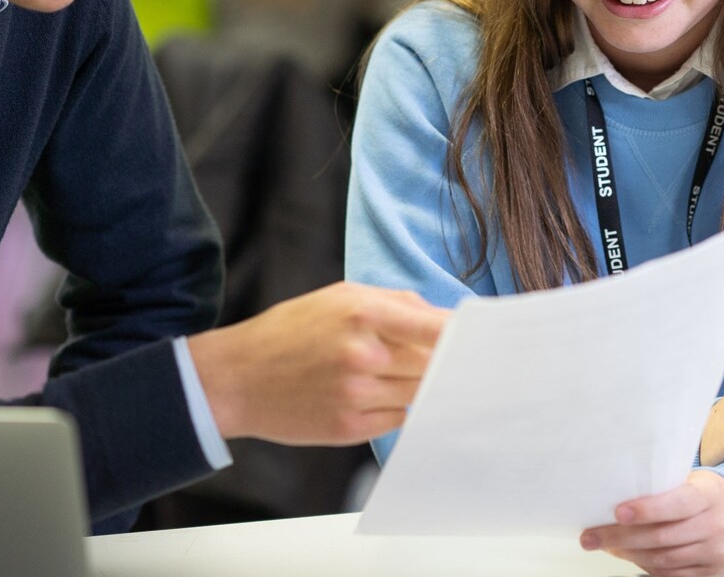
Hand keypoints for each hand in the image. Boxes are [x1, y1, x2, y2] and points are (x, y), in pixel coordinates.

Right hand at [185, 281, 446, 444]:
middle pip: (432, 363)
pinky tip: (386, 396)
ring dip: (422, 386)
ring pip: (418, 393)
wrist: (238, 378)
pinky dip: (401, 408)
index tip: (485, 339)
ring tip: (414, 376)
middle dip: (445, 361)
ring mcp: (356, 395)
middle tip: (462, 362)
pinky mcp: (349, 427)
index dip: (465, 335)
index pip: (436, 327)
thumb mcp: (339, 296)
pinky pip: (399, 419)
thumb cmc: (291, 331)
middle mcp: (363, 355)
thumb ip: (395, 303)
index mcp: (363, 313)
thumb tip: (444, 318)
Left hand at [581, 469, 723, 576]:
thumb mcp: (695, 482)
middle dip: (621, 538)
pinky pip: (671, 574)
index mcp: (709, 496)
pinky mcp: (710, 572)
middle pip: (662, 537)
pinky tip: (630, 556)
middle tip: (592, 536)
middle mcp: (714, 525)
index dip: (646, 509)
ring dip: (629, 554)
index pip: (677, 504)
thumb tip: (618, 496)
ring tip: (606, 545)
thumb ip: (665, 489)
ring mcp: (714, 552)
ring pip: (663, 559)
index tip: (618, 512)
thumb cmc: (710, 495)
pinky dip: (646, 566)